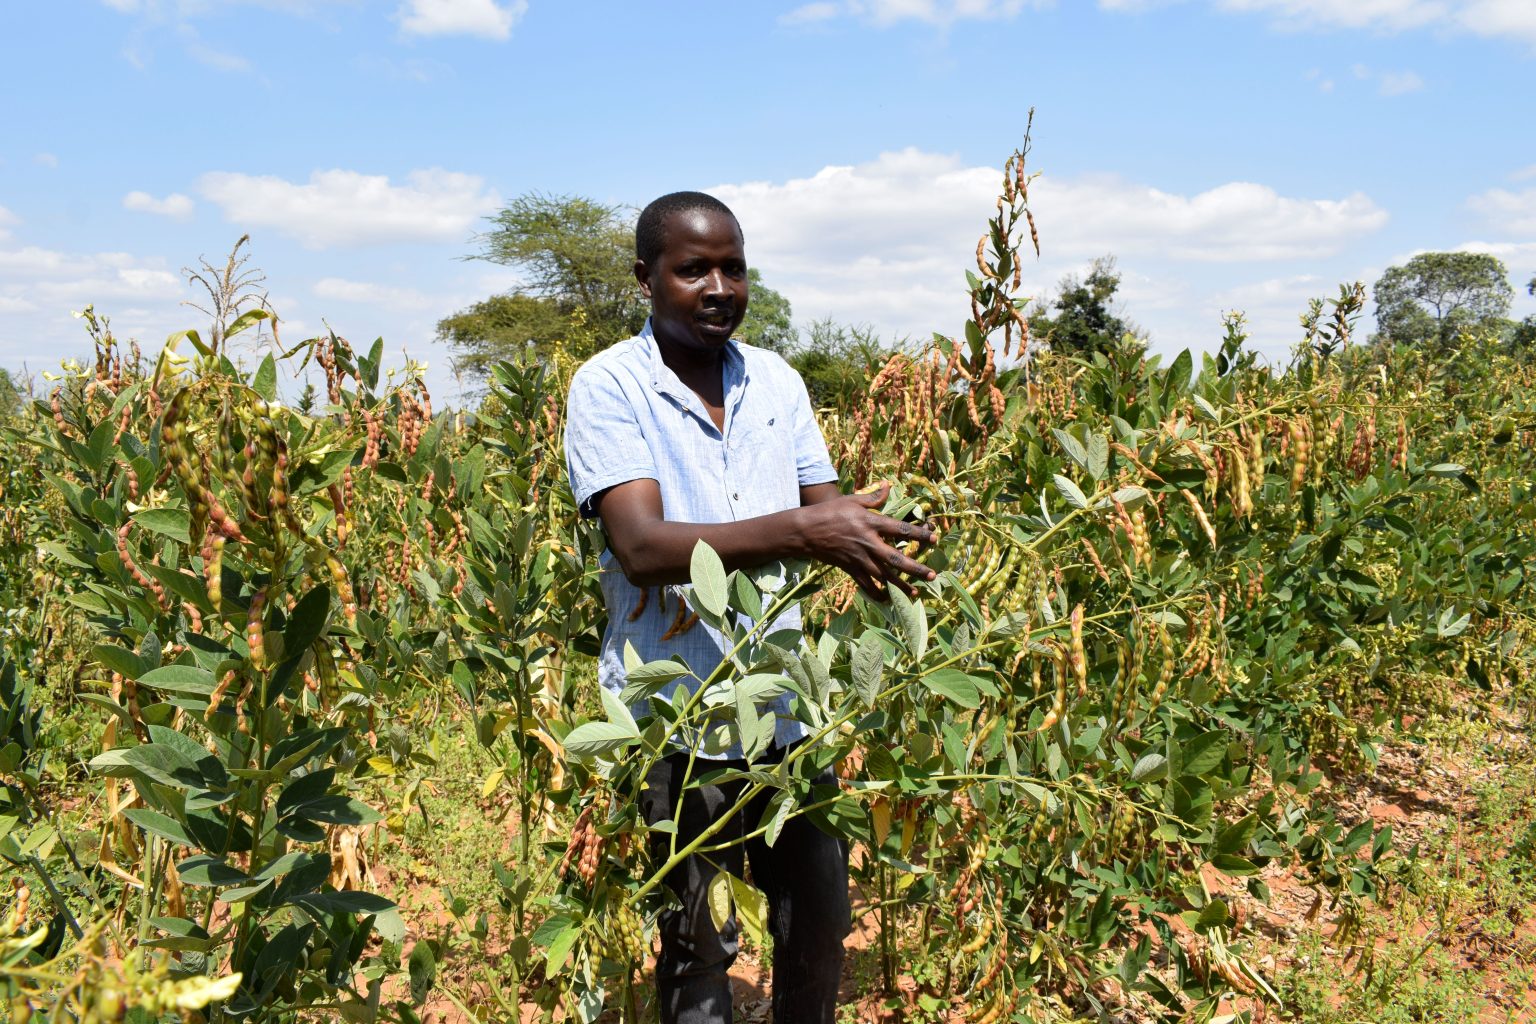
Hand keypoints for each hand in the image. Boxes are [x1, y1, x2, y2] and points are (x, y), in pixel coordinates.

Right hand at [796, 483, 937, 599]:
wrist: (806, 531)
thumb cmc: (829, 512)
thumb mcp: (852, 500)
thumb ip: (873, 497)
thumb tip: (888, 485)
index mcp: (870, 523)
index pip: (900, 529)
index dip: (919, 534)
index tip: (934, 539)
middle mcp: (867, 543)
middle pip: (896, 559)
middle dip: (915, 568)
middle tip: (932, 575)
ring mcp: (858, 558)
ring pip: (883, 576)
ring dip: (900, 586)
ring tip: (915, 594)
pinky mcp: (850, 569)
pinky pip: (866, 585)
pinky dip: (877, 594)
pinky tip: (888, 600)